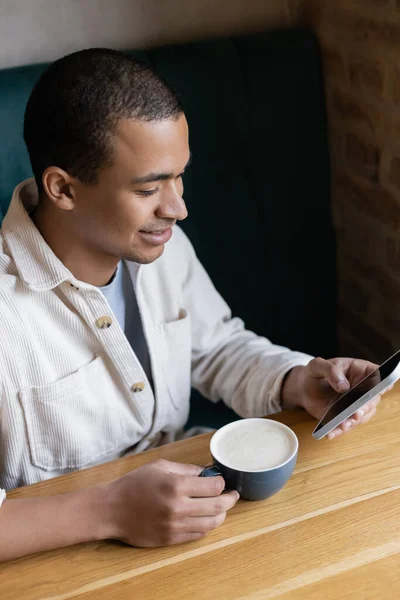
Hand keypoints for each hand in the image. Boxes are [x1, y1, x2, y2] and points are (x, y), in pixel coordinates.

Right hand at [101, 459, 238, 546]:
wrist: (112, 509)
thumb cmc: (134, 484)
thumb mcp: (159, 466)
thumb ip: (186, 468)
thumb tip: (206, 471)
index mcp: (176, 485)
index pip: (213, 486)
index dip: (222, 482)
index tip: (222, 480)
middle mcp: (178, 507)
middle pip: (217, 506)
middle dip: (230, 500)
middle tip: (233, 495)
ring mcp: (175, 525)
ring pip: (211, 523)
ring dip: (221, 515)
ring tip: (222, 508)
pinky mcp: (171, 539)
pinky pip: (198, 534)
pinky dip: (207, 526)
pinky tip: (206, 518)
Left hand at [282, 357, 383, 439]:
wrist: (303, 388)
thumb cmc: (314, 372)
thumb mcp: (317, 366)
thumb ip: (331, 371)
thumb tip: (343, 386)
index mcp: (361, 370)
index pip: (377, 374)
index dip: (383, 382)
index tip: (383, 388)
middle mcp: (363, 389)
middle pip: (372, 399)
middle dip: (365, 407)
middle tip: (356, 413)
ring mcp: (356, 405)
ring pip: (362, 415)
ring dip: (353, 421)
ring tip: (342, 425)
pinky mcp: (346, 417)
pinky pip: (347, 426)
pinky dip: (339, 430)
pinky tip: (330, 433)